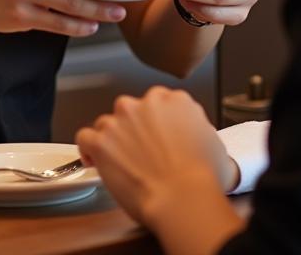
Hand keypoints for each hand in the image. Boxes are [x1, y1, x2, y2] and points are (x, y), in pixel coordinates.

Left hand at [76, 88, 237, 235]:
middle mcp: (145, 104)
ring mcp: (121, 120)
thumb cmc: (202, 179)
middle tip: (142, 153)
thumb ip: (197, 127)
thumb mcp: (215, 143)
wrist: (183, 199)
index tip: (158, 137)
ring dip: (112, 139)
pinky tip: (95, 160)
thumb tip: (193, 134)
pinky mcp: (101, 141)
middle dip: (134, 129)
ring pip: (108, 123)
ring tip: (121, 162)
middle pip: (133, 110)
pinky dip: (88, 149)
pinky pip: (85, 137)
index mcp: (175, 100)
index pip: (160, 103)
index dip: (158, 123)